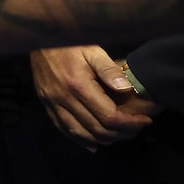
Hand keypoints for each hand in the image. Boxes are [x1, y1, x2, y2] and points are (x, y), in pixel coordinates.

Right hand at [29, 45, 156, 150]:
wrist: (40, 40)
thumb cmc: (70, 44)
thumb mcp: (93, 50)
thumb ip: (109, 70)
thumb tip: (126, 89)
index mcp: (78, 85)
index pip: (108, 116)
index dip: (130, 123)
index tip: (144, 121)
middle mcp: (64, 98)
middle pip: (96, 129)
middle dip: (120, 134)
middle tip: (135, 129)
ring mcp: (52, 103)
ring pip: (79, 134)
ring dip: (102, 139)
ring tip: (118, 136)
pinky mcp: (45, 104)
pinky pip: (62, 128)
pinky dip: (79, 140)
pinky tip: (92, 143)